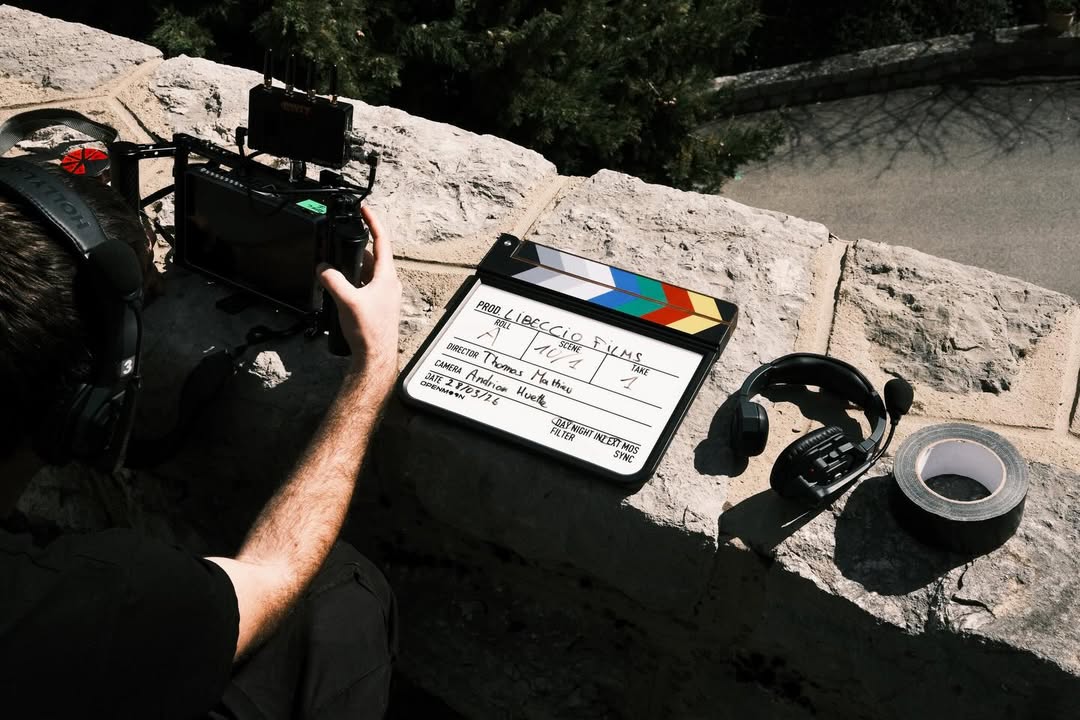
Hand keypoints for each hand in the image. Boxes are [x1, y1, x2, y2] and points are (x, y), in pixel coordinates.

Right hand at [317, 207, 401, 380]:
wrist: (375, 356)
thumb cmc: (369, 331)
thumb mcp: (347, 301)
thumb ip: (333, 280)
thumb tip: (323, 268)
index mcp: (386, 276)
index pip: (381, 241)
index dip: (373, 222)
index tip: (365, 209)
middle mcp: (388, 283)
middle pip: (371, 257)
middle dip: (354, 249)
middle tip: (339, 244)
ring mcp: (384, 295)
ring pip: (366, 273)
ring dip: (352, 269)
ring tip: (334, 270)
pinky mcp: (377, 306)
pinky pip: (364, 286)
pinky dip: (353, 282)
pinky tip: (341, 290)